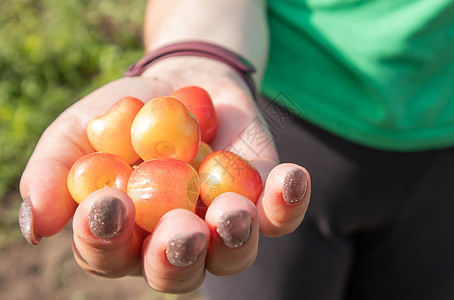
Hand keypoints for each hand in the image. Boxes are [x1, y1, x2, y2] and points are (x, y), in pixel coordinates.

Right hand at [18, 58, 310, 292]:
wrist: (183, 83)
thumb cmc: (125, 113)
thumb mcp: (80, 131)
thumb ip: (54, 173)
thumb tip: (36, 224)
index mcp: (126, 234)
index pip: (109, 253)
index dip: (104, 237)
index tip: (106, 202)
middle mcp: (175, 241)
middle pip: (176, 272)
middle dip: (176, 255)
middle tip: (179, 229)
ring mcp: (221, 225)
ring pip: (231, 254)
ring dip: (233, 237)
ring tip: (232, 211)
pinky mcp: (261, 202)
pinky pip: (278, 216)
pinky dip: (285, 201)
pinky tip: (289, 177)